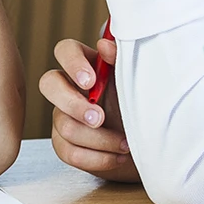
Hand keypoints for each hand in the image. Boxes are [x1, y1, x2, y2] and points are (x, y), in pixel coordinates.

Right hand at [38, 37, 138, 181]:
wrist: (154, 148)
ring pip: (64, 125)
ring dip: (99, 139)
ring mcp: (63, 117)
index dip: (72, 63)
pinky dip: (97, 158)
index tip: (91, 81)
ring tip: (126, 144)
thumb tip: (104, 45)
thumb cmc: (147, 110)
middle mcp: (70, 89)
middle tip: (100, 118)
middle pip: (48, 84)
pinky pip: (68, 152)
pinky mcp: (65, 144)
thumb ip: (122, 62)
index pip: (65, 50)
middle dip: (74, 104)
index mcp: (89, 67)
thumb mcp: (140, 83)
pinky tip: (117, 156)